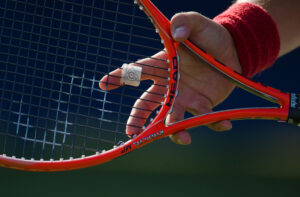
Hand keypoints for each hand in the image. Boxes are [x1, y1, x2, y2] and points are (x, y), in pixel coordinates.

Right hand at [99, 12, 240, 144]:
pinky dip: (215, 123)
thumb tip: (176, 33)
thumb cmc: (208, 36)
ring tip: (183, 137)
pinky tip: (224, 123)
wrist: (231, 49)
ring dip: (176, 130)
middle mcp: (170, 86)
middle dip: (138, 119)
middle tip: (131, 133)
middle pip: (147, 105)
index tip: (104, 84)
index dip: (119, 77)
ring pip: (174, 119)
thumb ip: (184, 21)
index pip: (137, 71)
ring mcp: (186, 98)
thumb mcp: (195, 23)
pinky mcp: (203, 104)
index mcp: (162, 66)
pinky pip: (207, 118)